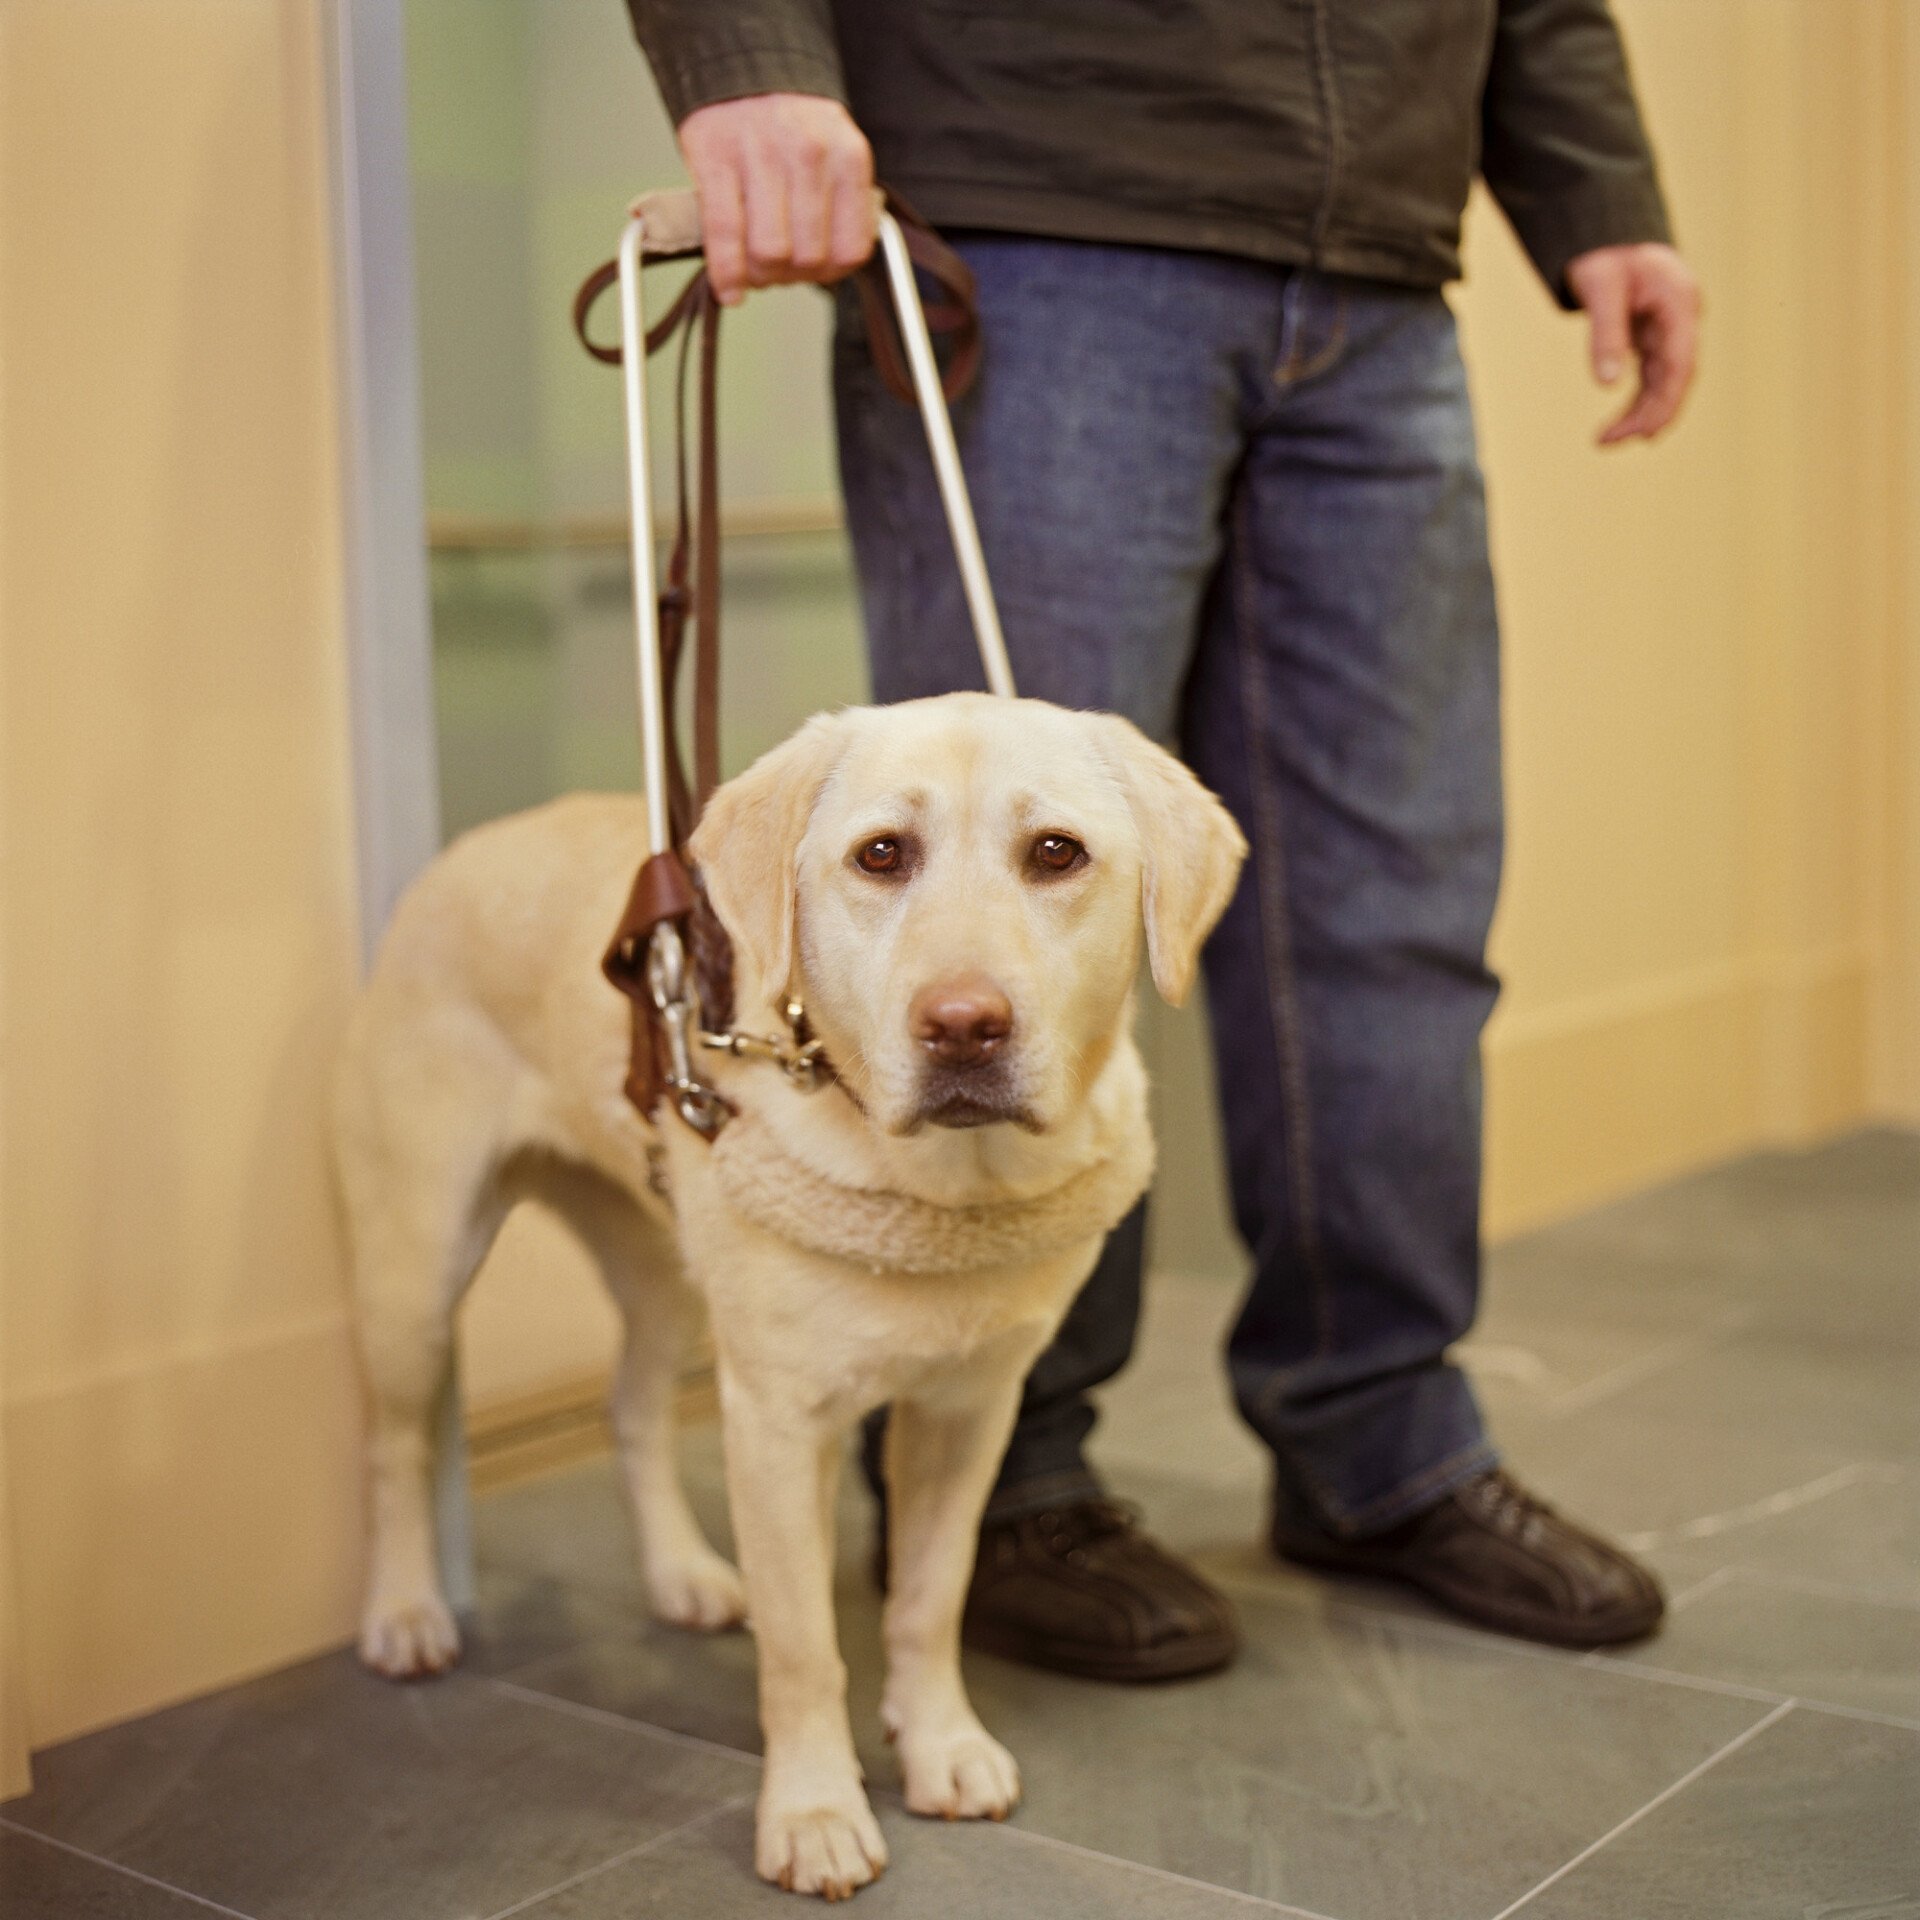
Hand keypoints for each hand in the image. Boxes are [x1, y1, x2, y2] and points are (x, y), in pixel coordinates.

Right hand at [678, 94, 875, 307]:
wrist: (743, 70)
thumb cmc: (790, 131)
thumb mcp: (834, 157)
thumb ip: (839, 208)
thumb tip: (828, 272)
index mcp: (848, 156)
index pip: (850, 249)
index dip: (829, 274)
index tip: (813, 272)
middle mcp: (809, 152)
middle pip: (808, 257)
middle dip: (790, 277)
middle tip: (776, 269)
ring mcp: (760, 153)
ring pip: (769, 253)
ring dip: (760, 276)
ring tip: (753, 268)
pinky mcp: (715, 156)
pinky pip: (724, 233)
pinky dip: (726, 274)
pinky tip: (729, 290)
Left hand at [1564, 242, 1701, 444]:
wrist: (1606, 231)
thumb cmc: (1604, 253)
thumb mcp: (1600, 289)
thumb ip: (1606, 334)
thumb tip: (1607, 384)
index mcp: (1678, 302)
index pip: (1680, 362)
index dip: (1667, 401)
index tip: (1644, 433)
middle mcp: (1681, 317)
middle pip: (1674, 377)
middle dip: (1648, 414)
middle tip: (1609, 442)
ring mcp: (1670, 327)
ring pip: (1662, 379)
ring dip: (1640, 412)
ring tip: (1606, 440)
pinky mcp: (1654, 334)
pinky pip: (1650, 374)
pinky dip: (1636, 399)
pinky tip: (1619, 423)